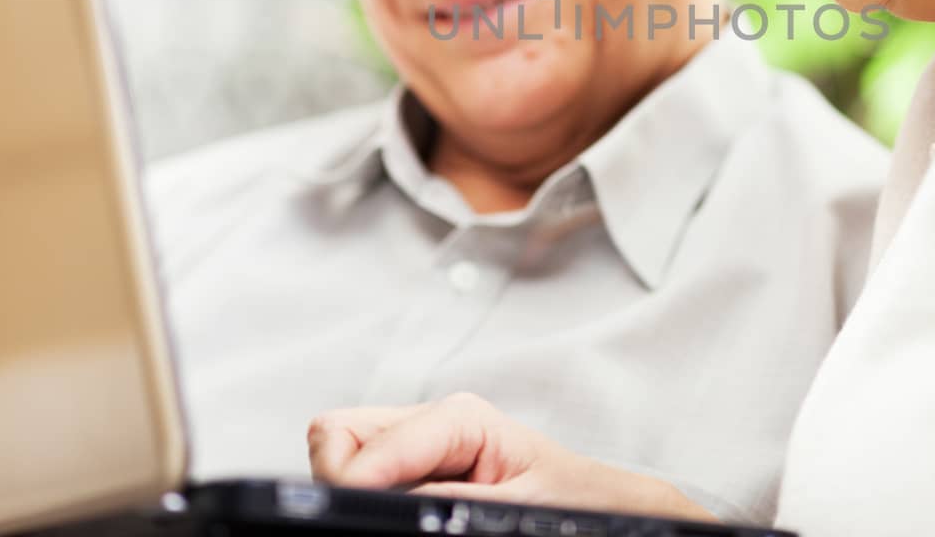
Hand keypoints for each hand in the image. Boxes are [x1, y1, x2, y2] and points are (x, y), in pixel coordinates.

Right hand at [307, 393, 713, 521]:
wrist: (598, 504)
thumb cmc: (572, 500)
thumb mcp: (520, 506)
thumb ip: (454, 499)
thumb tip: (401, 498)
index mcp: (459, 419)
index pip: (365, 438)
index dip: (351, 480)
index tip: (349, 509)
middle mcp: (431, 421)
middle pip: (337, 432)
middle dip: (335, 474)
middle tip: (357, 515)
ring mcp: (418, 442)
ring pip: (340, 449)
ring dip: (347, 484)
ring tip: (382, 515)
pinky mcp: (413, 466)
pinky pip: (359, 472)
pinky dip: (361, 491)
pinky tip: (390, 513)